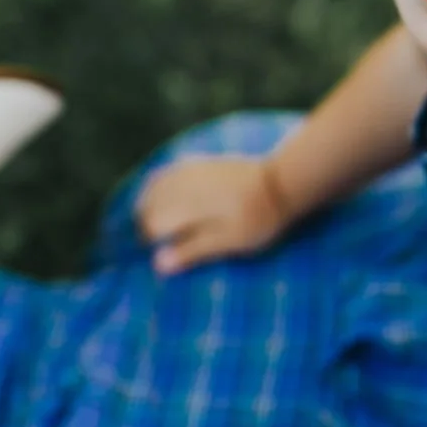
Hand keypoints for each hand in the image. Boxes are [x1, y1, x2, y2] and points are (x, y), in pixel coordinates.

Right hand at [135, 153, 291, 274]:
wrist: (281, 182)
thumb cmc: (258, 218)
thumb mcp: (229, 241)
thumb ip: (193, 250)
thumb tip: (158, 264)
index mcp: (188, 207)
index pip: (152, 226)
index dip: (149, 243)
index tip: (156, 256)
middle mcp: (182, 185)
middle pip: (148, 206)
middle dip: (145, 224)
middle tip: (153, 242)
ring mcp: (188, 170)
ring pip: (152, 188)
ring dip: (148, 205)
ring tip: (155, 223)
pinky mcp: (196, 162)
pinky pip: (164, 173)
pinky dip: (156, 187)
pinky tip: (163, 197)